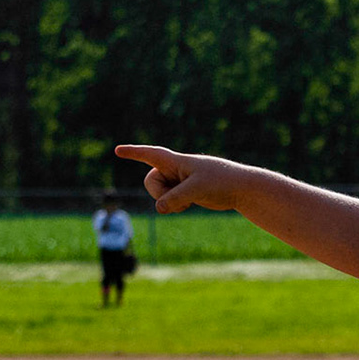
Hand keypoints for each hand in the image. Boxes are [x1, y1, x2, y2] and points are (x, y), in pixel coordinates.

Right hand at [112, 144, 249, 212]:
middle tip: (181, 197)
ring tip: (190, 200)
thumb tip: (159, 209)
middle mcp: (175, 170)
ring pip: (159, 195)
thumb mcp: (196, 190)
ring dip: (170, 202)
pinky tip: (192, 204)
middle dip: (160, 193)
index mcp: (177, 161)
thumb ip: (175, 198)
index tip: (117, 150)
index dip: (133, 153)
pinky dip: (176, 206)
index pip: (150, 154)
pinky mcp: (185, 193)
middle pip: (150, 182)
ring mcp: (179, 182)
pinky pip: (169, 202)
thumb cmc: (221, 182)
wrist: (241, 189)